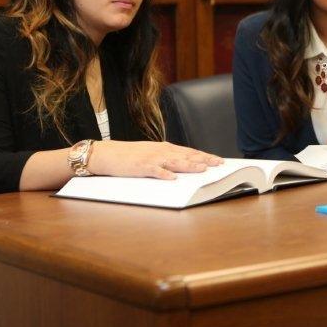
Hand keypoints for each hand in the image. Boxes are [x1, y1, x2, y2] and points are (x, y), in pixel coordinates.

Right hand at [86, 140, 221, 179]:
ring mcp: (151, 158)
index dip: (205, 155)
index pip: (190, 151)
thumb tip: (186, 163)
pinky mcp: (140, 166)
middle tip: (219, 164)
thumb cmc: (130, 155)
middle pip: (186, 155)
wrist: (107, 154)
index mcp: (165, 148)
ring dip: (189, 165)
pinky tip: (173, 178)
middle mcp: (161, 151)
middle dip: (204, 160)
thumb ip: (168, 157)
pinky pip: (154, 171)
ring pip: (174, 162)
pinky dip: (164, 174)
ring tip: (202, 169)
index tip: (219, 160)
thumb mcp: (152, 153)